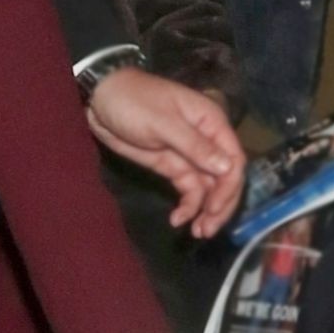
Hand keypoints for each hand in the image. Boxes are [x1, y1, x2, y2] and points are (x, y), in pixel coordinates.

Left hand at [89, 69, 243, 236]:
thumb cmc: (133, 102)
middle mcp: (206, 140)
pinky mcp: (172, 166)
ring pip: (208, 188)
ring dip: (206, 210)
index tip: (216, 208)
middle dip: (220, 205)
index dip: (230, 186)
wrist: (100, 100)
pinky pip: (189, 188)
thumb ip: (195, 146)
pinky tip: (178, 220)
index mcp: (211, 122)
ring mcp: (189, 155)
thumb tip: (227, 168)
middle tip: (207, 230)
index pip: (234, 159)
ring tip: (197, 232)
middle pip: (224, 178)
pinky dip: (188, 205)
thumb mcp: (162, 123)